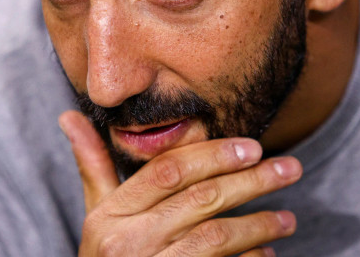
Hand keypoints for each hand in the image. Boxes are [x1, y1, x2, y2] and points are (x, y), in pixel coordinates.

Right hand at [59, 110, 301, 256]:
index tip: (252, 147)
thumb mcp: (94, 214)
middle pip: (200, 199)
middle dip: (251, 181)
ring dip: (258, 225)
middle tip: (290, 168)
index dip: (212, 154)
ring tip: (289, 219)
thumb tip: (70, 116)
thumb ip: (92, 164)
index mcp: (110, 214)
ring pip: (214, 238)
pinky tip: (267, 254)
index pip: (167, 171)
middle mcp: (128, 242)